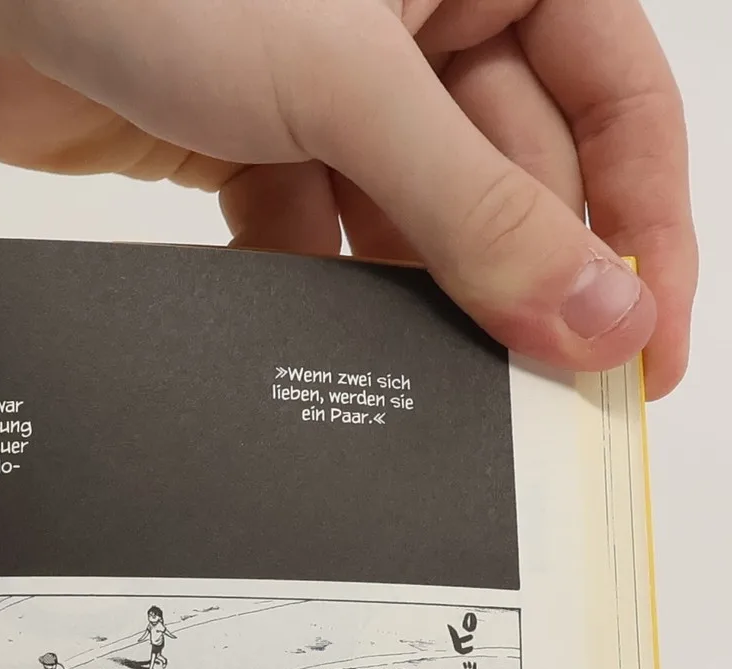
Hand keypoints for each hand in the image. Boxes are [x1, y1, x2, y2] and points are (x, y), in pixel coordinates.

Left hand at [0, 2, 692, 392]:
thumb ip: (474, 210)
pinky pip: (320, 241)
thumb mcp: (356, 90)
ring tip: (440, 390)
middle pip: (518, 176)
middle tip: (544, 398)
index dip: (641, 230)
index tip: (643, 345)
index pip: (618, 105)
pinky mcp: (257, 149)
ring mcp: (338, 90)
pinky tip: (324, 349)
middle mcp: (427, 23)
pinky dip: (318, 295)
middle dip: (524, 284)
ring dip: (419, 305)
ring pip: (413, 223)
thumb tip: (588, 310)